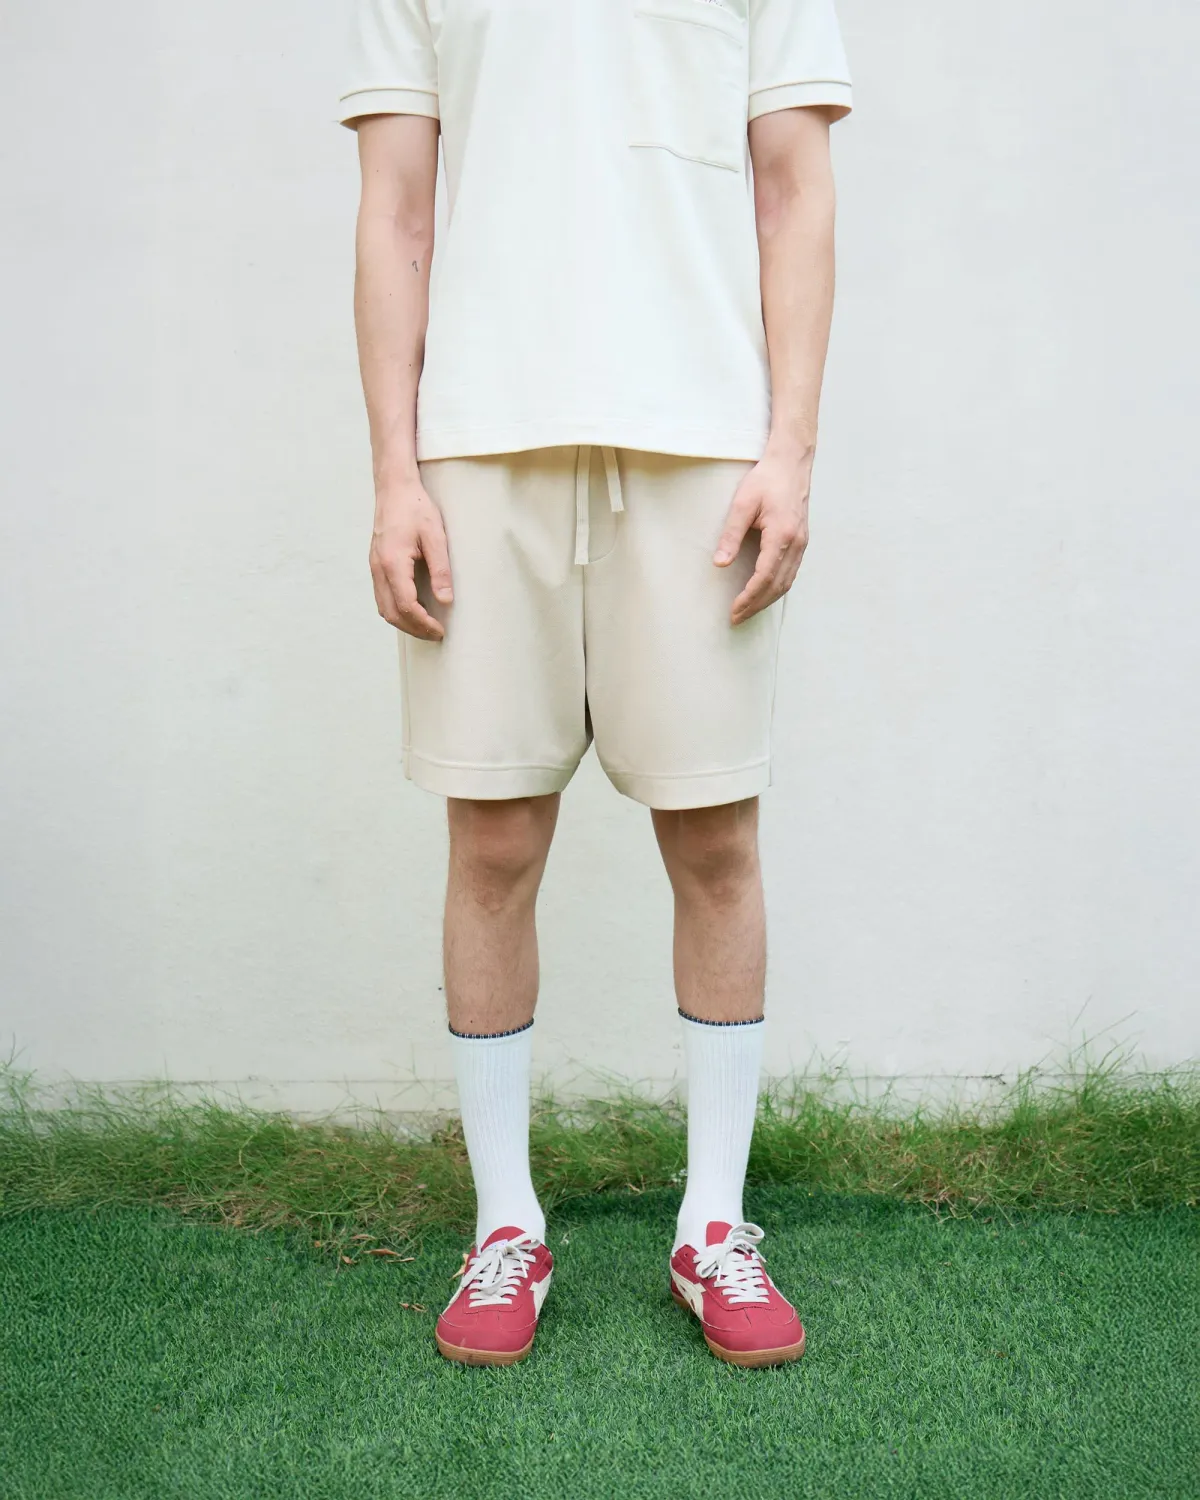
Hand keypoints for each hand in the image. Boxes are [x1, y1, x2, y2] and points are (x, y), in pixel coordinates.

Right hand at [369, 476, 453, 640]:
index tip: (440, 631)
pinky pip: (382, 596)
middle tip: (436, 634)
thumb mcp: (436, 536)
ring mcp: (374, 567)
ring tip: (426, 626)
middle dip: (414, 629)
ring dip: (403, 622)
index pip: (406, 606)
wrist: (394, 488)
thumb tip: (445, 600)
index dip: (423, 623)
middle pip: (391, 613)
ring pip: (383, 608)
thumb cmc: (415, 508)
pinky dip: (396, 610)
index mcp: (392, 563)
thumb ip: (441, 569)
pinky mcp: (376, 564)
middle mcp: (378, 568)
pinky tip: (414, 609)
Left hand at [714, 446, 812, 624]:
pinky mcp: (802, 541)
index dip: (749, 597)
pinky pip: (791, 573)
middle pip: (777, 586)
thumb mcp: (742, 504)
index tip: (734, 610)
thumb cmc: (766, 479)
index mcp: (781, 534)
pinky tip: (764, 593)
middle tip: (736, 618)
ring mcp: (802, 543)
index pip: (764, 576)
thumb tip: (719, 564)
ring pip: (787, 582)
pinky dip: (777, 588)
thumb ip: (730, 535)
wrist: (791, 462)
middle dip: (756, 605)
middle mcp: (796, 543)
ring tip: (748, 611)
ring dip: (767, 600)